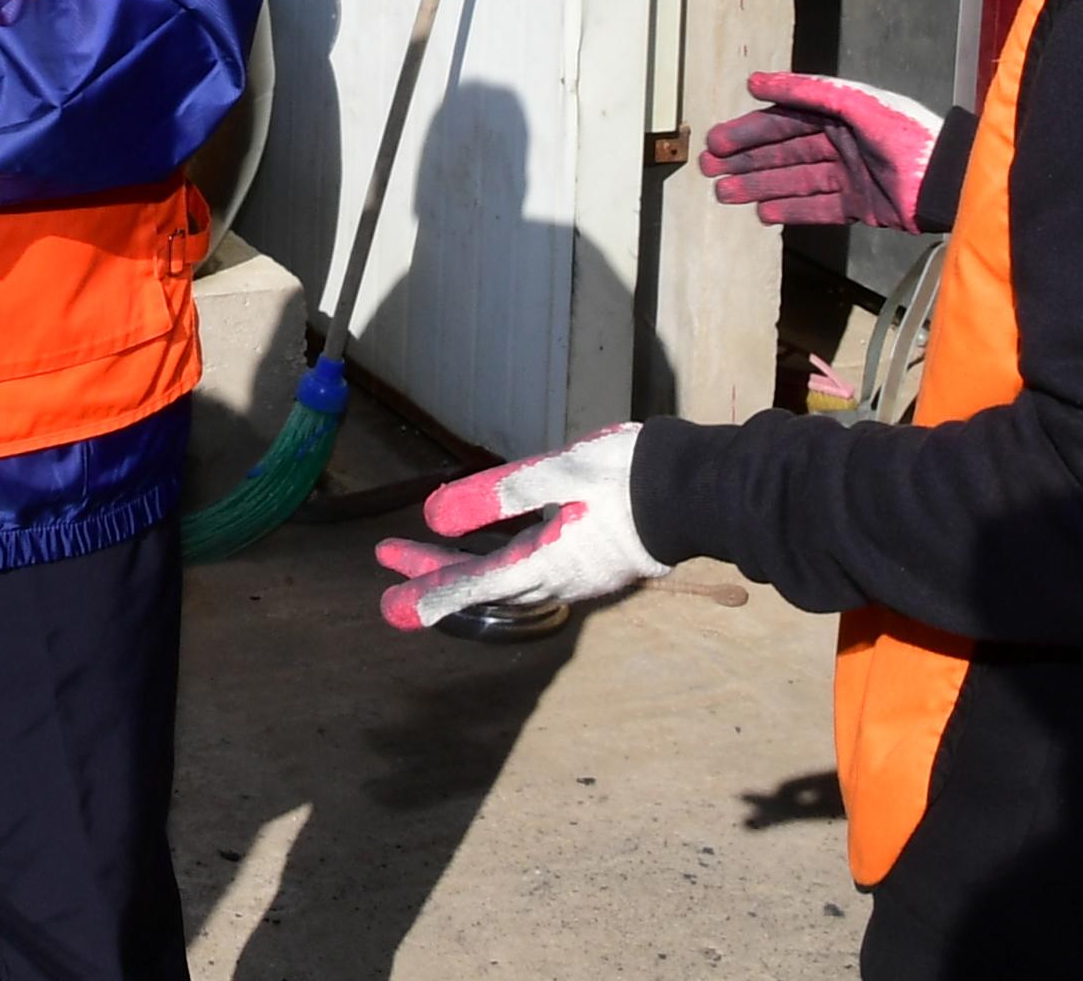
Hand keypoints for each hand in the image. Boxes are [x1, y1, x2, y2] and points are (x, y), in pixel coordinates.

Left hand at [375, 423, 669, 631]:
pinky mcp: (592, 564)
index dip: (430, 594)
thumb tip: (436, 515)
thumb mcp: (555, 474)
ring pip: (505, 580)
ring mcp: (577, 575)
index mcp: (545, 562)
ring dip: (462, 568)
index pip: (474, 585)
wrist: (696, 490)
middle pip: (482, 583)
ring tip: (421, 552)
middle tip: (386, 559)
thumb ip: (496, 495)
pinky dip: (496, 565)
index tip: (392, 607)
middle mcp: (557, 579)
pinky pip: (529, 573)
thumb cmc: (626, 477)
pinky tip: (490, 547)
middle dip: (434, 572)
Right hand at [695, 70, 942, 228]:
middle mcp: (840, 141)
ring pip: (793, 180)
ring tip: (725, 194)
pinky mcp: (859, 206)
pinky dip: (790, 210)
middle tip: (709, 169)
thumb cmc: (904, 134)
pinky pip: (817, 208)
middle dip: (746, 159)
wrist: (947, 181)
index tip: (717, 141)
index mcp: (839, 113)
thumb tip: (754, 81)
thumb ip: (807, 90)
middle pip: (783, 150)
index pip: (784, 120)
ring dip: (759, 186)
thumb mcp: (855, 103)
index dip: (749, 130)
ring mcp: (848, 175)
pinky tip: (763, 213)